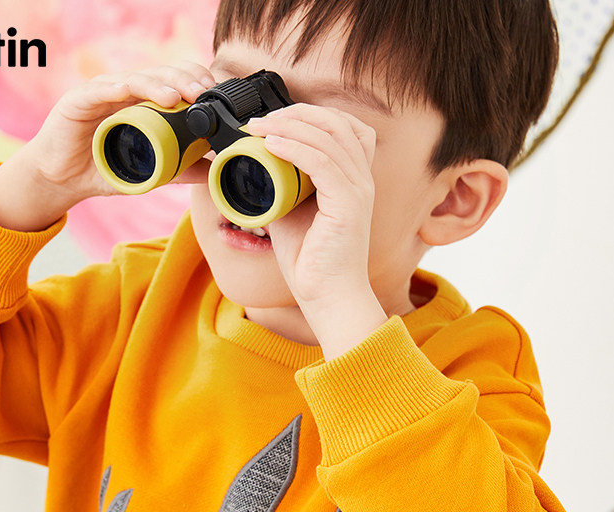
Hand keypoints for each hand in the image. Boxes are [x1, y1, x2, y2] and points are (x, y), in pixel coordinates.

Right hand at [25, 60, 216, 204]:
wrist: (63, 180)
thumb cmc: (103, 168)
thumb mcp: (149, 172)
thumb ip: (180, 169)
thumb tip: (213, 169)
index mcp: (143, 103)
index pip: (173, 81)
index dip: (193, 81)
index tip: (213, 94)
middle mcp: (126, 92)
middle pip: (159, 75)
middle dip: (183, 80)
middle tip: (202, 93)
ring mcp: (102, 93)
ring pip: (134, 79)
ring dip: (156, 85)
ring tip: (175, 97)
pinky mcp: (79, 100)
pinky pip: (98, 89)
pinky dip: (112, 87)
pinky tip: (126, 90)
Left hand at [245, 103, 376, 307]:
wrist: (325, 296)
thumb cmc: (310, 261)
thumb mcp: (289, 213)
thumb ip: (280, 187)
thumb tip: (252, 166)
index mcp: (352, 179)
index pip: (342, 127)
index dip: (309, 115)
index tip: (273, 120)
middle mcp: (361, 179)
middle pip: (336, 123)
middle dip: (296, 114)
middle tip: (261, 120)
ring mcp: (358, 191)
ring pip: (329, 137)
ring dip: (290, 126)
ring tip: (259, 128)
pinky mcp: (349, 205)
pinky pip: (322, 163)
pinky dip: (295, 148)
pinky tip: (272, 145)